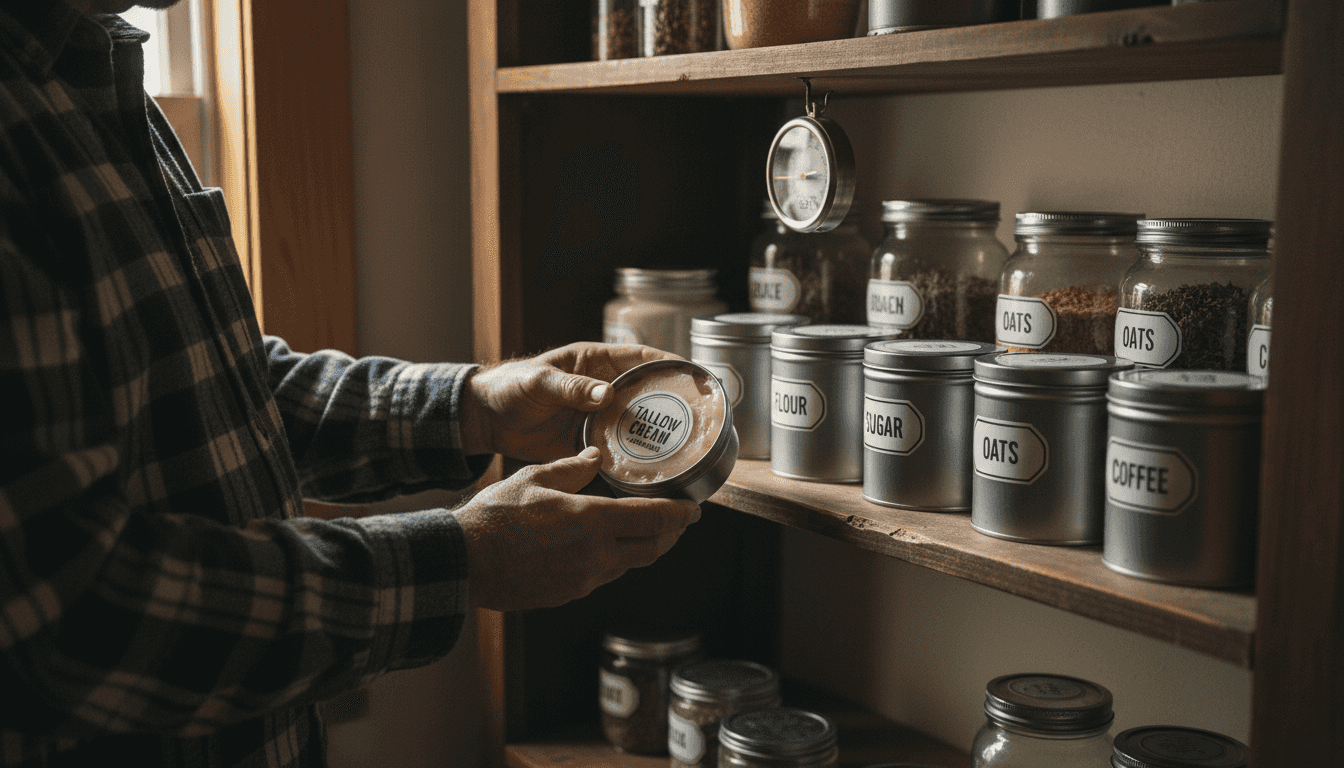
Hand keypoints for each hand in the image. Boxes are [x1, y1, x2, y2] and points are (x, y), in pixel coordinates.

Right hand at [455, 446, 700, 610]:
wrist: (465, 562)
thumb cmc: (495, 518)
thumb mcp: (534, 478)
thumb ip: (571, 468)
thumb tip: (594, 457)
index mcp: (592, 521)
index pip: (654, 520)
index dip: (680, 514)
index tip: (694, 508)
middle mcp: (597, 555)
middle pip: (652, 548)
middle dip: (671, 535)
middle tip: (678, 521)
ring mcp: (584, 579)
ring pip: (629, 564)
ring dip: (642, 548)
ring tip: (642, 530)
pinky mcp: (569, 594)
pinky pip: (603, 576)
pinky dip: (613, 561)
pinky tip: (604, 547)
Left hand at [460, 342, 673, 462]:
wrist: (485, 420)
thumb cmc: (510, 387)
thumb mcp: (539, 381)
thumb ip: (571, 388)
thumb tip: (607, 394)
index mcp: (596, 364)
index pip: (641, 359)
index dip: (669, 364)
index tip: (693, 374)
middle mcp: (604, 390)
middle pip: (647, 395)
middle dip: (671, 405)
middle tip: (697, 419)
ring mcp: (599, 419)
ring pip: (636, 426)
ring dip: (655, 436)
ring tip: (684, 449)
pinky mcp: (589, 444)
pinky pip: (616, 451)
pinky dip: (632, 460)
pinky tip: (649, 471)